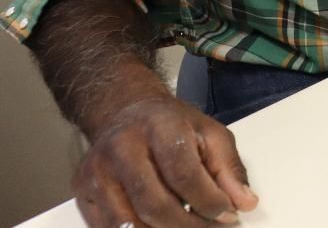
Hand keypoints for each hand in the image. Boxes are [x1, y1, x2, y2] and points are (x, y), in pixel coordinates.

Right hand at [73, 95, 258, 227]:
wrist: (124, 112)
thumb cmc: (172, 125)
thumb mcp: (210, 134)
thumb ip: (229, 168)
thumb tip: (245, 203)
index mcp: (159, 126)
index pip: (184, 174)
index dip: (209, 202)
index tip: (229, 215)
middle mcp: (121, 148)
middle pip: (156, 205)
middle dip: (190, 226)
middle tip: (212, 227)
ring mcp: (96, 172)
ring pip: (130, 224)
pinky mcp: (83, 193)